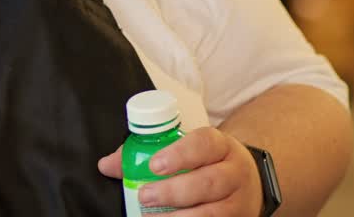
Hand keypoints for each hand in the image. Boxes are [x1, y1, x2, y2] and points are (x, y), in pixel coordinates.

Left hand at [98, 127, 263, 216]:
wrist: (246, 183)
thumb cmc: (206, 164)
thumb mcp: (185, 150)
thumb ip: (145, 154)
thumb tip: (107, 165)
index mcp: (220, 145)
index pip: (204, 143)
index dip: (180, 154)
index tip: (154, 165)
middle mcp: (234, 172)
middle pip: (209, 182)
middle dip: (174, 191)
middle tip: (145, 196)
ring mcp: (238, 201)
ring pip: (214, 212)